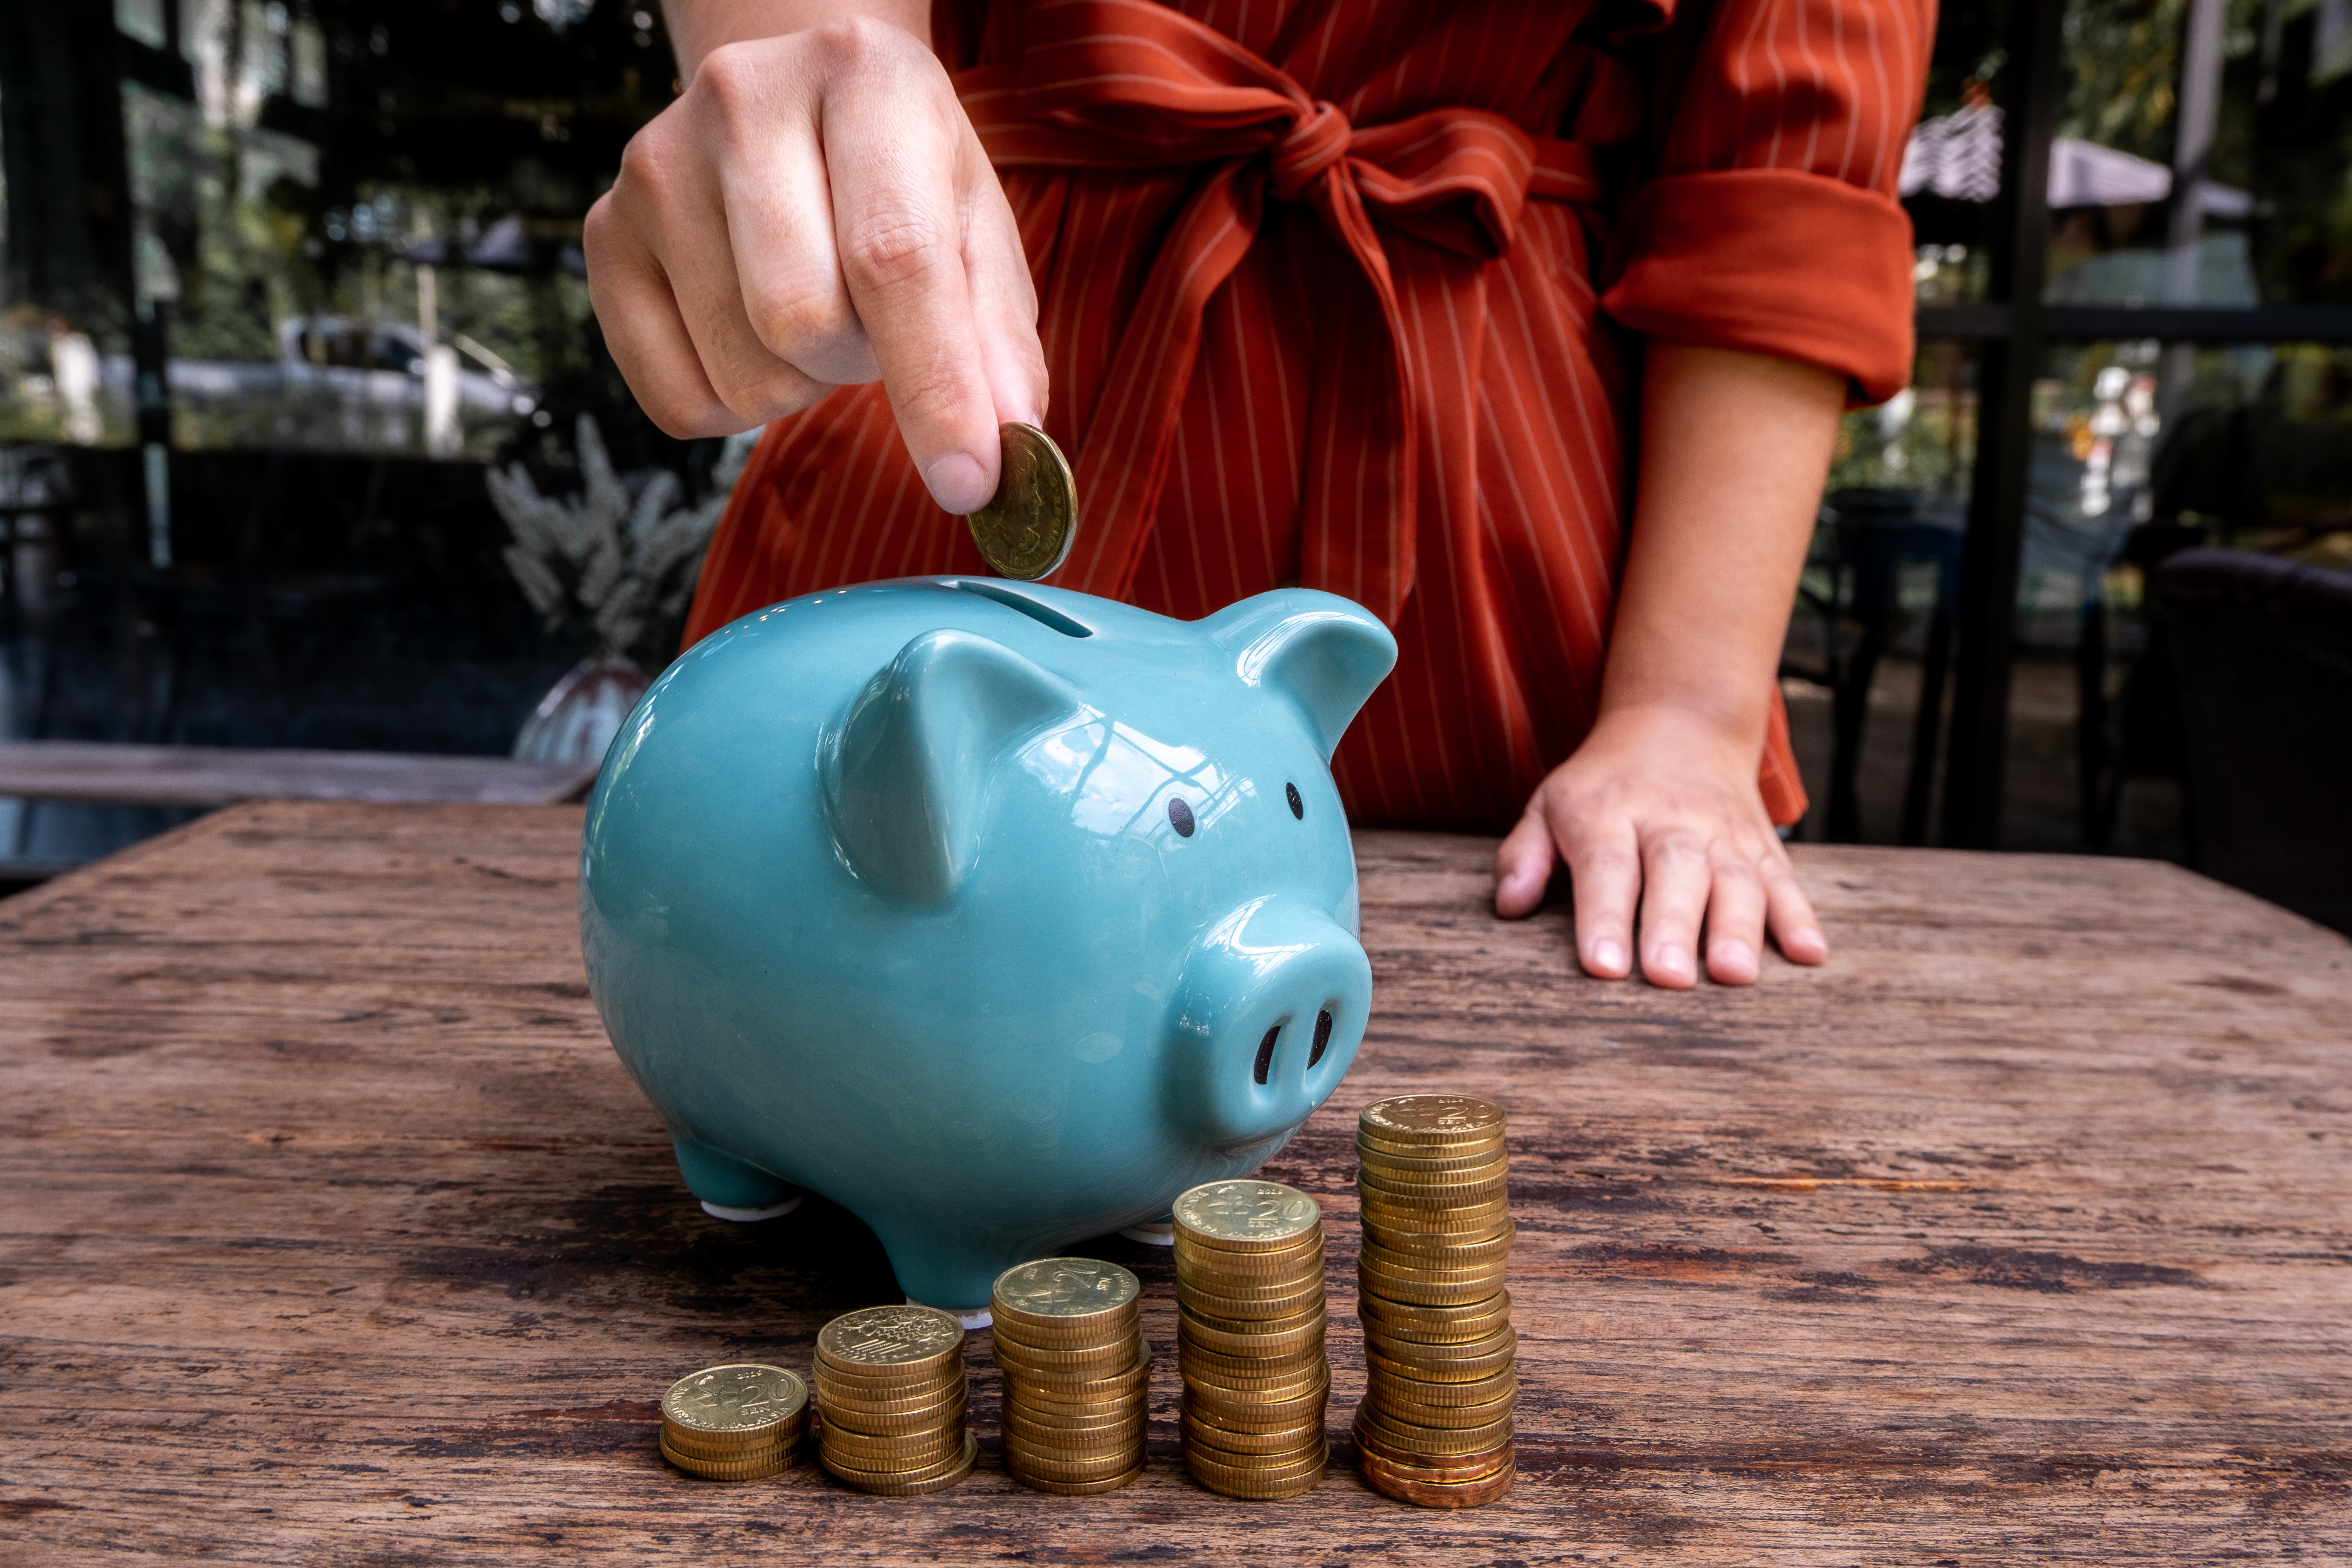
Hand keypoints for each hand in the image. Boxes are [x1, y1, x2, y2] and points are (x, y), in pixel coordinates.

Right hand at [584, 13, 1046, 513]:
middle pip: (802, 323)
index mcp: (863, 75)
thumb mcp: (976, 229)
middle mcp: (742, 99)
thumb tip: (1008, 455)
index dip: (936, 386)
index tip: (971, 481)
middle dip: (858, 363)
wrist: (796, 108)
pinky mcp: (603, 233)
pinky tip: (753, 331)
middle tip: (873, 322)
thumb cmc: (900, 178)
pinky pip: (679, 401)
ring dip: (801, 382)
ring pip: (744, 372)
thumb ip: (1000, 343)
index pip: (894, 258)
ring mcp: (655, 165)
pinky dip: (735, 404)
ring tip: (813, 307)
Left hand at [1491, 706, 1826, 986]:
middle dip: (1674, 927)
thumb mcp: (1550, 803)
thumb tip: (1509, 905)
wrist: (1679, 725)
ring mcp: (1723, 833)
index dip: (1604, 916)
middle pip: (1675, 873)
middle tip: (1669, 979)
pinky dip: (1800, 916)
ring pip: (1736, 879)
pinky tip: (1809, 953)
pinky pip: (1785, 879)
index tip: (1603, 966)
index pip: (1606, 865)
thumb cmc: (1603, 786)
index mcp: (1609, 811)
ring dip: (1739, 928)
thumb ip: (1524, 854)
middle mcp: (1671, 820)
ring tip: (1735, 975)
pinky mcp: (1763, 844)